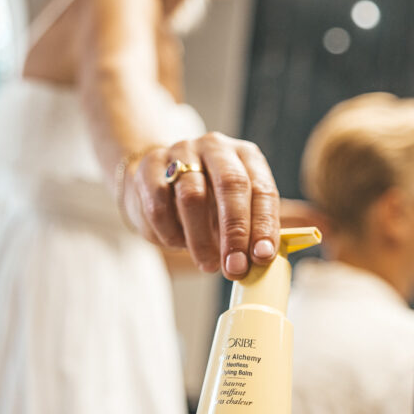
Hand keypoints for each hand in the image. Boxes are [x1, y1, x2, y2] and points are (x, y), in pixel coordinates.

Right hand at [121, 133, 279, 278]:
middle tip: (235, 266)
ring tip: (208, 264)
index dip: (264, 225)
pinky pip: (159, 206)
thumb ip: (249, 232)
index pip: (262, 189)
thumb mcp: (234, 210)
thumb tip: (258, 260)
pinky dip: (171, 233)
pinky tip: (178, 243)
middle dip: (235, 231)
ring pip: (192, 197)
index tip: (262, 256)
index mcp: (246, 156)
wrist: (156, 180)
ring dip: (201, 239)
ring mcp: (181, 152)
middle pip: (230, 184)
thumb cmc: (207, 200)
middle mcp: (216, 148)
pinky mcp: (150, 167)